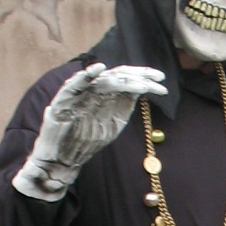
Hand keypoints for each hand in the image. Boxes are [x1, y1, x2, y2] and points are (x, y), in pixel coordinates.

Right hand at [13, 64, 167, 201]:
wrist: (64, 157)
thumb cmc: (88, 139)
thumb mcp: (113, 122)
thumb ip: (125, 105)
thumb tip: (143, 88)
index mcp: (104, 93)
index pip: (125, 79)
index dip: (143, 78)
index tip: (162, 83)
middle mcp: (92, 89)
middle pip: (116, 75)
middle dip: (139, 76)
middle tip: (159, 78)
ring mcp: (78, 92)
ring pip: (101, 80)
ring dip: (122, 80)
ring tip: (141, 84)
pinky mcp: (63, 99)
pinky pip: (75, 85)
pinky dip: (85, 76)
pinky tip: (99, 69)